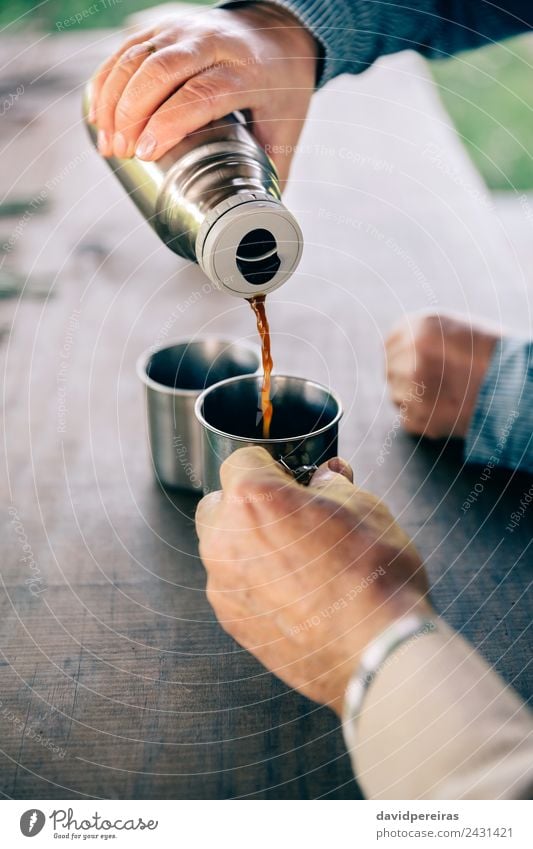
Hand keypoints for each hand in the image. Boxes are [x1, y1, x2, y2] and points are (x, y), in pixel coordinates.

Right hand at [89, 4, 316, 181]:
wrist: (278, 33)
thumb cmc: (280, 87)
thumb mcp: (285, 128)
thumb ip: (270, 172)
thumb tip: (254, 220)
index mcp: (245, 72)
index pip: (200, 94)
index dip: (168, 123)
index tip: (146, 153)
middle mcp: (212, 43)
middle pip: (160, 71)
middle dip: (132, 114)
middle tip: (122, 152)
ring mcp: (184, 30)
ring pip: (136, 57)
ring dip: (114, 101)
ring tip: (108, 143)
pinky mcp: (163, 27)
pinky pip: (125, 49)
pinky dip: (106, 81)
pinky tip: (98, 114)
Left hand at [196, 447, 430, 714]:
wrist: (376, 649)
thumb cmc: (372, 574)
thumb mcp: (364, 506)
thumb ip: (333, 484)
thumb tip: (328, 475)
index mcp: (253, 498)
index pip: (241, 460)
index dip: (270, 465)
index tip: (290, 478)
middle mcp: (225, 540)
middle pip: (221, 506)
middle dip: (248, 506)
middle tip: (292, 518)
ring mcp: (224, 586)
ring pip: (223, 550)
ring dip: (249, 546)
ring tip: (299, 562)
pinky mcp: (232, 623)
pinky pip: (234, 589)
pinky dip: (255, 585)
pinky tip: (296, 595)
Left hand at [386, 313, 499, 438]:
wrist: (517, 388)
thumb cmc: (492, 356)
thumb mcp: (454, 329)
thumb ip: (420, 336)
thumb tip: (395, 354)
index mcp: (418, 328)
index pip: (390, 344)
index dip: (402, 354)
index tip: (415, 362)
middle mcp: (409, 355)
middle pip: (391, 371)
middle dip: (407, 376)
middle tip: (435, 382)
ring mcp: (410, 389)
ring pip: (397, 396)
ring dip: (415, 397)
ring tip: (446, 395)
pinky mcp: (417, 418)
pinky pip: (408, 418)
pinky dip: (424, 417)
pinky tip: (446, 409)